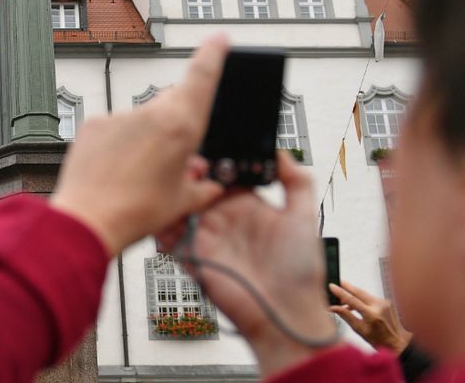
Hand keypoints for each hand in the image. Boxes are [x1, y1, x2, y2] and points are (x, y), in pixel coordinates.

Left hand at [49, 37, 227, 255]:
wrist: (87, 220)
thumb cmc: (137, 214)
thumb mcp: (182, 203)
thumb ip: (203, 186)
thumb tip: (212, 182)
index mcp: (181, 127)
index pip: (202, 78)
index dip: (213, 55)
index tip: (219, 38)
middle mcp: (150, 114)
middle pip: (171, 104)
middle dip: (176, 123)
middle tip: (171, 157)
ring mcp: (119, 116)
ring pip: (142, 120)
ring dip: (145, 139)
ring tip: (134, 176)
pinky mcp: (94, 123)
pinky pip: (114, 128)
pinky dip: (118, 144)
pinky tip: (113, 170)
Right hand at [155, 154, 334, 377]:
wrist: (284, 313)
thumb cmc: (299, 271)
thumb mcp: (303, 218)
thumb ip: (296, 181)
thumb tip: (280, 151)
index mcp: (248, 205)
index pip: (223, 173)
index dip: (214, 160)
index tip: (209, 150)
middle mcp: (225, 218)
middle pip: (196, 186)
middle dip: (187, 174)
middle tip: (189, 169)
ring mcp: (207, 236)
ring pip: (178, 208)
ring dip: (172, 197)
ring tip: (175, 189)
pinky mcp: (192, 257)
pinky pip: (168, 238)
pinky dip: (160, 227)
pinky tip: (164, 216)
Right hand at [330, 281, 412, 352]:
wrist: (397, 341)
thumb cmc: (380, 340)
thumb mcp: (359, 330)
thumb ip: (346, 316)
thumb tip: (333, 308)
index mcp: (372, 315)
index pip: (352, 300)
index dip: (340, 292)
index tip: (332, 286)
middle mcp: (379, 306)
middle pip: (358, 291)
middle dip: (346, 286)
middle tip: (336, 284)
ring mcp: (384, 302)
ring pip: (364, 293)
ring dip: (353, 293)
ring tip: (342, 299)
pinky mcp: (385, 301)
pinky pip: (369, 296)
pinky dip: (361, 298)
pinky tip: (354, 304)